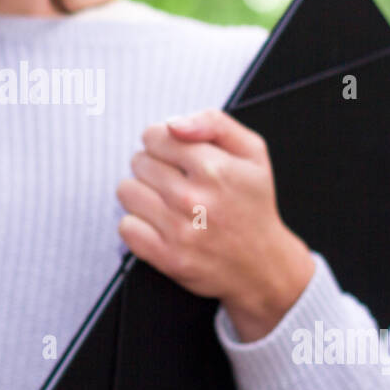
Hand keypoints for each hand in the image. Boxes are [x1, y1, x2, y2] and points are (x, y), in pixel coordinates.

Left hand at [115, 108, 314, 336]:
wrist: (264, 266)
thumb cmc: (253, 204)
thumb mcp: (252, 152)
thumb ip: (213, 123)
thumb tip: (171, 123)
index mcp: (214, 167)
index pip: (154, 136)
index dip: (162, 142)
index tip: (175, 156)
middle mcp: (194, 198)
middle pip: (138, 162)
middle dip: (153, 167)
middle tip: (175, 181)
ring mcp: (179, 230)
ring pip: (126, 191)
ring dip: (142, 194)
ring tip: (166, 202)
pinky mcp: (167, 257)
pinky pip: (125, 226)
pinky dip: (138, 224)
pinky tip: (159, 225)